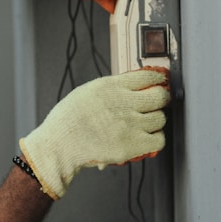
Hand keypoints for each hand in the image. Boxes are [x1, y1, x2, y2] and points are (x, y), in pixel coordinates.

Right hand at [19, 69, 169, 199]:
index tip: (159, 81)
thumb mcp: (87, 91)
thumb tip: (132, 86)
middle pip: (160, 96)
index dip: (157, 79)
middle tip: (157, 102)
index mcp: (111, 86)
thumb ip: (111, 88)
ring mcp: (130, 124)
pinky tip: (146, 138)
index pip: (148, 76)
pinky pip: (159, 140)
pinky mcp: (132, 145)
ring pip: (160, 119)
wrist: (59, 144)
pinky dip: (155, 139)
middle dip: (161, 99)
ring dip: (155, 121)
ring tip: (145, 123)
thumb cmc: (68, 120)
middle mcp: (123, 103)